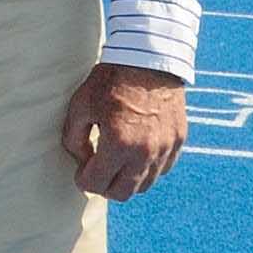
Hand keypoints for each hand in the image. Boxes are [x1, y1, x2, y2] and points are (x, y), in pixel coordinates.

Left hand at [60, 64, 185, 201]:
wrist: (149, 58)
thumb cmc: (111, 80)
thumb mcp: (81, 105)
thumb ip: (74, 139)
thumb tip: (82, 160)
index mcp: (118, 144)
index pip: (96, 184)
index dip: (83, 180)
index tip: (81, 170)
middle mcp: (144, 153)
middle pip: (122, 194)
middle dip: (105, 187)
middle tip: (97, 171)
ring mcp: (165, 148)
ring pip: (144, 185)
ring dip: (127, 180)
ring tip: (117, 162)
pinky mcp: (178, 140)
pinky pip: (163, 169)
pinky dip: (148, 168)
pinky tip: (137, 153)